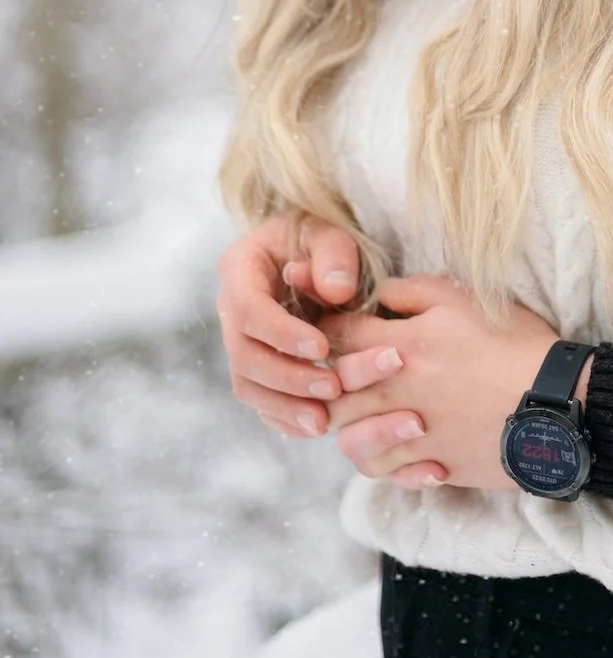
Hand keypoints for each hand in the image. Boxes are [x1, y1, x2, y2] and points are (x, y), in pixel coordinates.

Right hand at [216, 214, 362, 436]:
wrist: (311, 252)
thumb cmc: (318, 238)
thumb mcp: (328, 230)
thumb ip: (335, 255)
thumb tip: (337, 292)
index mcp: (239, 270)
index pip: (250, 310)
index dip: (282, 333)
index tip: (322, 346)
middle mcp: (230, 310)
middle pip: (244, 355)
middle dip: (288, 377)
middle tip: (332, 387)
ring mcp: (239, 342)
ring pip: (247, 385)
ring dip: (285, 406)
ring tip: (324, 420)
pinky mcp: (255, 368)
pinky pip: (259, 401)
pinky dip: (283, 418)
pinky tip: (314, 427)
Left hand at [324, 277, 568, 491]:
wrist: (554, 402)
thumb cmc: (514, 344)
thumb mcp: (464, 299)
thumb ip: (414, 292)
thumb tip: (381, 297)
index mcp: (399, 348)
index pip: (338, 337)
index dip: (331, 329)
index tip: (339, 327)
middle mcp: (395, 395)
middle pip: (335, 396)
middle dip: (335, 384)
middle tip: (350, 376)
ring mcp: (412, 437)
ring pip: (353, 443)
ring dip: (357, 428)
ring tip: (376, 417)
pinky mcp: (434, 466)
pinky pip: (390, 474)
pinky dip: (392, 464)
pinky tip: (409, 447)